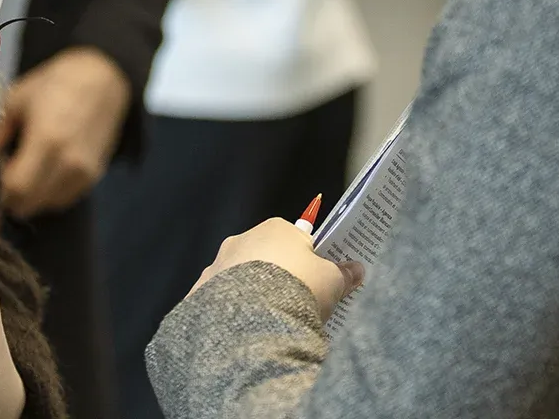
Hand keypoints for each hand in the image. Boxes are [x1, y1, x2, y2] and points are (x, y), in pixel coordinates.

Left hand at [0, 47, 131, 218]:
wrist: (103, 78)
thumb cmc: (56, 82)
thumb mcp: (18, 98)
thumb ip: (0, 133)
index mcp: (45, 141)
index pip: (15, 189)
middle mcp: (67, 164)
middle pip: (28, 205)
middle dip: (10, 197)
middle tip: (3, 177)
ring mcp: (84, 174)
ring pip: (45, 206)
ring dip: (30, 198)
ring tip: (24, 172)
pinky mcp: (94, 177)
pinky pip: (63, 199)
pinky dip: (48, 194)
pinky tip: (43, 172)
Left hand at [190, 219, 364, 321]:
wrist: (251, 318)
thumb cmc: (298, 287)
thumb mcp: (332, 281)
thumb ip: (344, 273)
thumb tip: (357, 268)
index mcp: (274, 228)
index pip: (295, 239)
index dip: (309, 260)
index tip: (317, 281)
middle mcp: (241, 239)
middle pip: (267, 257)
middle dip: (280, 277)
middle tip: (298, 304)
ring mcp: (218, 264)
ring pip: (242, 279)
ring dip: (254, 294)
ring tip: (271, 322)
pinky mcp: (201, 290)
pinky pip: (221, 300)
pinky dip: (232, 312)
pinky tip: (245, 329)